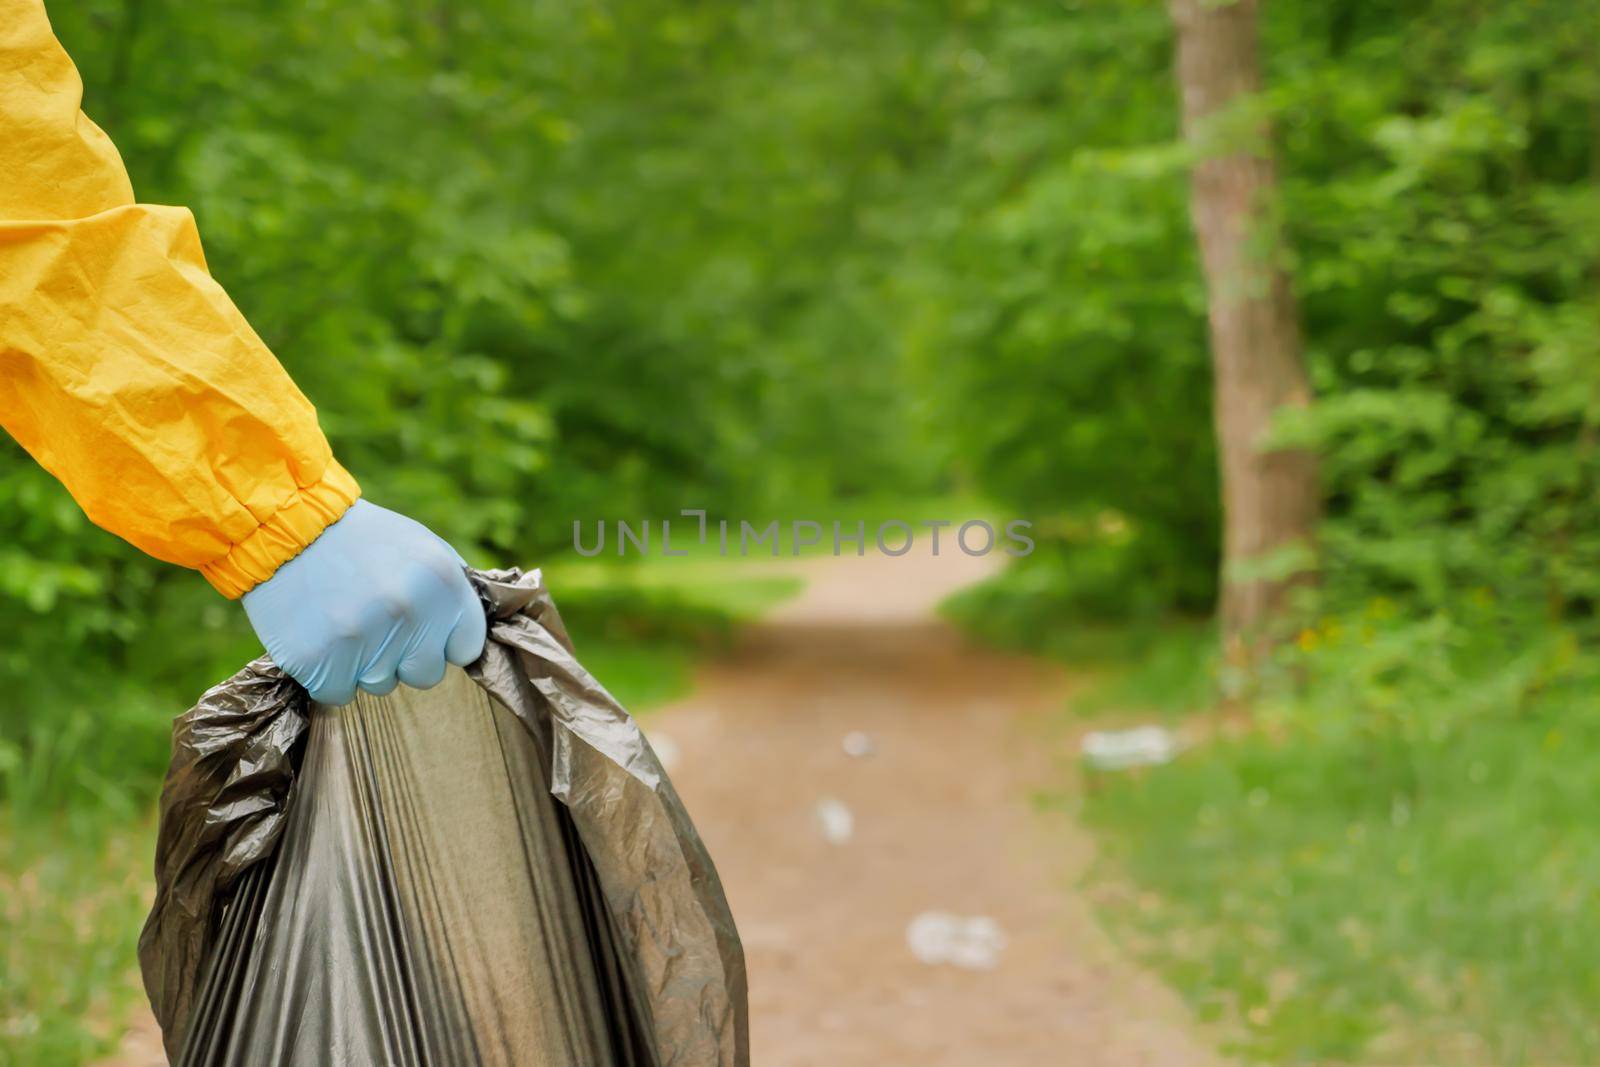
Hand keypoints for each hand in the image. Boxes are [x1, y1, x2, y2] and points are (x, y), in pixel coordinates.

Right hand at [241, 500, 486, 704]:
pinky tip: (321, 637)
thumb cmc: (363, 539)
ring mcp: (362, 638)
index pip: (467, 649)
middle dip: (405, 657)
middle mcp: (408, 611)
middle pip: (426, 675)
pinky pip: (338, 694)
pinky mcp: (317, 660)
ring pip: (380, 685)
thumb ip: (454, 591)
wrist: (287, 525)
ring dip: (364, 664)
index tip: (422, 628)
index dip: (443, 640)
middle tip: (376, 621)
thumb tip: (473, 633)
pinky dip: (329, 675)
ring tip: (344, 619)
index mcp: (443, 582)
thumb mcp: (424, 547)